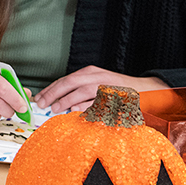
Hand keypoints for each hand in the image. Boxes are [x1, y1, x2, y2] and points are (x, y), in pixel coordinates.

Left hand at [35, 66, 167, 112]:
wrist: (147, 91)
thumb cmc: (117, 91)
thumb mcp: (96, 84)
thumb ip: (79, 91)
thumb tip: (56, 102)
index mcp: (91, 72)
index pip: (65, 79)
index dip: (50, 89)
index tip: (38, 98)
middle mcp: (98, 77)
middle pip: (71, 82)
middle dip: (54, 93)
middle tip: (43, 104)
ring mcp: (107, 86)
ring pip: (83, 90)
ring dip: (67, 100)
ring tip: (56, 109)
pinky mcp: (116, 97)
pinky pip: (99, 102)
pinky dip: (87, 107)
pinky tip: (76, 112)